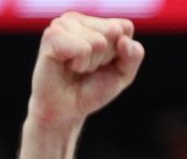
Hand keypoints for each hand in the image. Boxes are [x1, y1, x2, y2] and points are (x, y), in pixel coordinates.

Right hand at [28, 13, 143, 129]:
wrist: (67, 110)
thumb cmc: (92, 89)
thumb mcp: (123, 74)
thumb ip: (134, 55)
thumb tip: (123, 39)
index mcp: (95, 21)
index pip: (124, 27)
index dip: (119, 53)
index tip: (103, 64)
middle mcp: (78, 19)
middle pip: (113, 32)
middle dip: (105, 58)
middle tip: (88, 69)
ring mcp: (63, 25)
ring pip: (98, 41)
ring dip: (90, 63)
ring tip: (76, 68)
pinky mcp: (52, 36)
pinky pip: (82, 48)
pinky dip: (79, 64)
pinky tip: (67, 66)